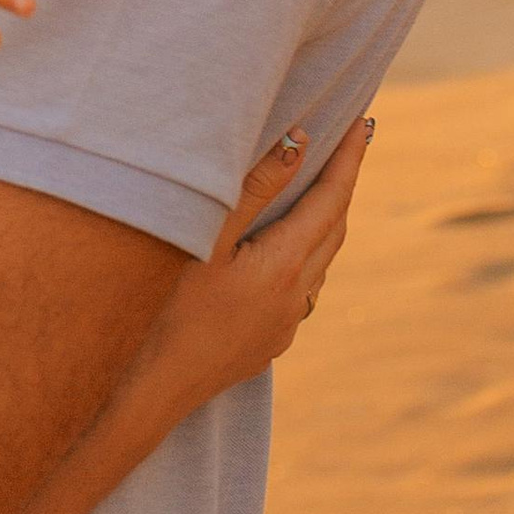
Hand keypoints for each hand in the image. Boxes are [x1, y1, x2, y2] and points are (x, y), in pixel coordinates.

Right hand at [132, 111, 370, 420]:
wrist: (148, 390)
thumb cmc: (165, 308)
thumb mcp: (208, 237)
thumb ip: (255, 188)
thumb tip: (299, 142)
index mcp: (284, 267)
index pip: (331, 200)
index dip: (349, 160)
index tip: (364, 123)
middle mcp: (296, 299)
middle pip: (334, 230)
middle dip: (343, 184)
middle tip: (349, 144)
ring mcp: (283, 326)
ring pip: (318, 262)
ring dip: (325, 221)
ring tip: (320, 188)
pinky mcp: (266, 343)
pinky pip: (299, 288)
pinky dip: (302, 254)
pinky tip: (282, 249)